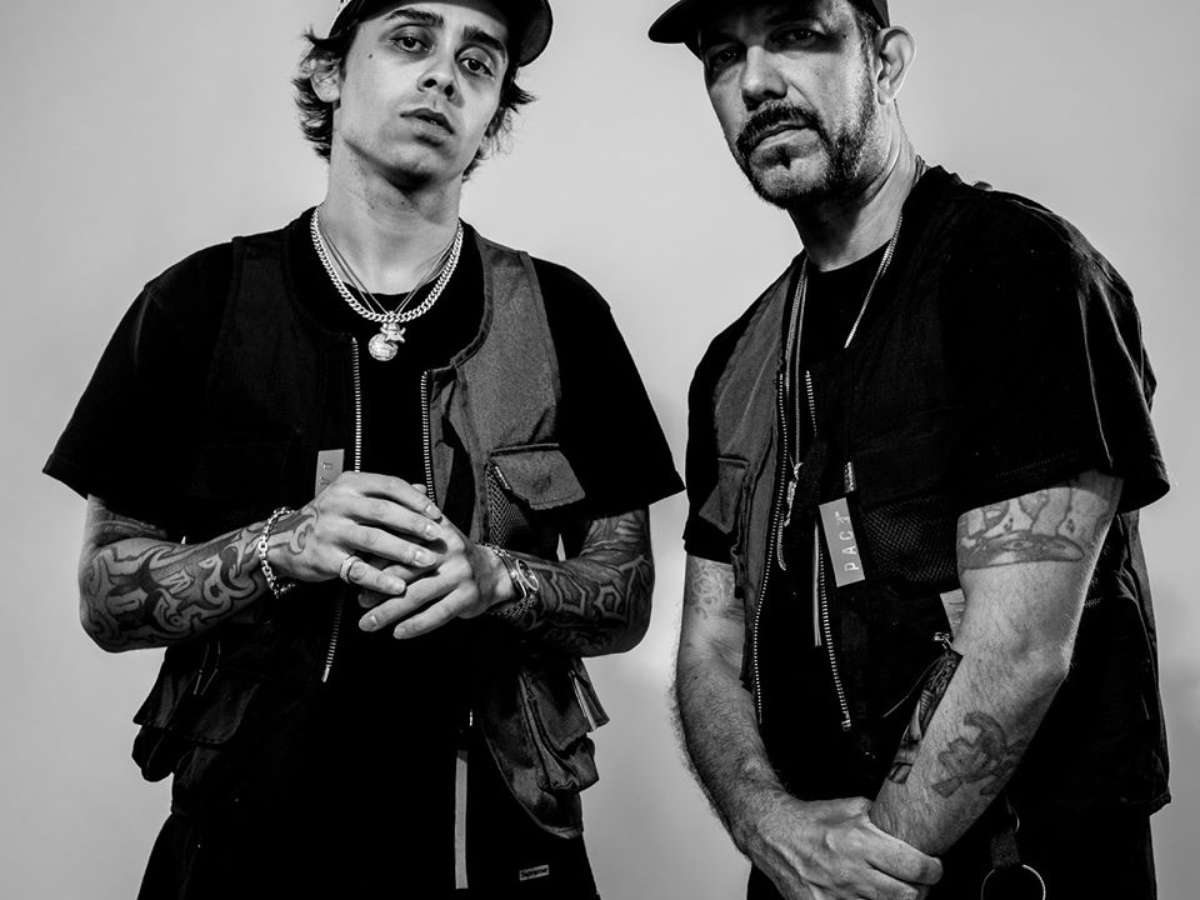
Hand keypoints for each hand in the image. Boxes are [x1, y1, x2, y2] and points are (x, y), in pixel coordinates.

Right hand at [268, 473, 442, 595]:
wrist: (284, 541)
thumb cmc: (330, 518)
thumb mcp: (353, 497)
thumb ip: (387, 494)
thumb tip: (423, 490)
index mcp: (349, 484)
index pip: (389, 486)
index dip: (416, 500)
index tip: (437, 514)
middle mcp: (338, 503)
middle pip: (384, 512)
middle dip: (414, 524)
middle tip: (438, 536)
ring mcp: (330, 530)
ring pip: (373, 539)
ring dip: (403, 551)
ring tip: (427, 560)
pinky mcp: (325, 558)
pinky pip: (357, 569)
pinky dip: (380, 579)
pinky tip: (399, 586)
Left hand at [356, 516, 510, 638]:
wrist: (492, 572)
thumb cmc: (449, 557)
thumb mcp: (432, 537)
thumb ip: (404, 534)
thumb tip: (360, 545)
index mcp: (436, 530)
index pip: (400, 543)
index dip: (376, 559)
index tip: (355, 573)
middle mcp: (449, 549)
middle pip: (406, 570)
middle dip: (378, 588)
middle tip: (359, 601)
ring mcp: (461, 573)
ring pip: (418, 595)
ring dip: (389, 612)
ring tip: (367, 623)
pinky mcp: (468, 596)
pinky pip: (437, 614)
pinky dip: (416, 625)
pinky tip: (397, 633)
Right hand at [742, 793, 941, 899]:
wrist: (773, 835)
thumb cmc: (812, 820)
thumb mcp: (850, 807)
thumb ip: (881, 818)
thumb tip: (910, 823)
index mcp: (859, 842)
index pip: (914, 866)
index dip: (933, 869)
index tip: (933, 867)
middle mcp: (850, 871)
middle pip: (907, 897)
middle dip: (920, 890)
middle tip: (917, 882)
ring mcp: (837, 895)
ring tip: (895, 891)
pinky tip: (871, 897)